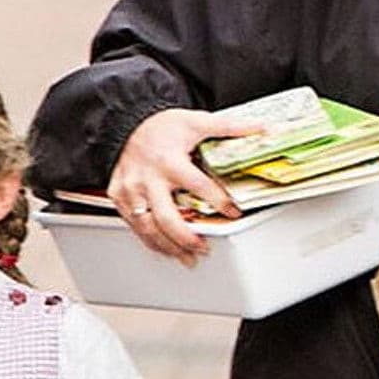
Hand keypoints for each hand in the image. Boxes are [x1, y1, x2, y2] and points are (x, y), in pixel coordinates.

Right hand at [109, 108, 256, 263]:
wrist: (126, 122)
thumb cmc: (161, 126)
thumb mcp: (195, 121)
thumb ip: (228, 127)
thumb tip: (259, 128)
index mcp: (168, 160)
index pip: (197, 185)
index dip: (218, 201)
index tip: (233, 212)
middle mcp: (147, 178)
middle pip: (166, 217)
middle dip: (186, 238)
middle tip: (203, 247)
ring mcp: (130, 190)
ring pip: (147, 228)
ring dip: (169, 247)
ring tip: (188, 257)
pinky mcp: (118, 197)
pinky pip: (134, 225)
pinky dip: (151, 241)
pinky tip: (166, 249)